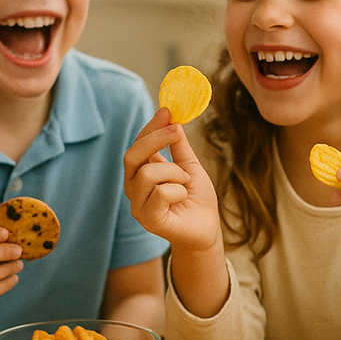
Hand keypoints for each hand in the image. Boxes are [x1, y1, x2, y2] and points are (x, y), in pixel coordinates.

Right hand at [123, 107, 221, 253]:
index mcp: (141, 173)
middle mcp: (134, 187)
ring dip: (175, 173)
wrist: (207, 228)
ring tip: (185, 183)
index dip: (151, 127)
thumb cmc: (196, 198)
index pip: (137, 145)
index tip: (167, 111)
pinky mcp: (148, 219)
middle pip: (132, 155)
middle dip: (155, 139)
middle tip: (176, 130)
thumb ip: (179, 146)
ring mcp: (138, 205)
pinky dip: (178, 191)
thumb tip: (173, 119)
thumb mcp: (190, 166)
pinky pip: (160, 194)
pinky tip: (183, 198)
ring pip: (148, 173)